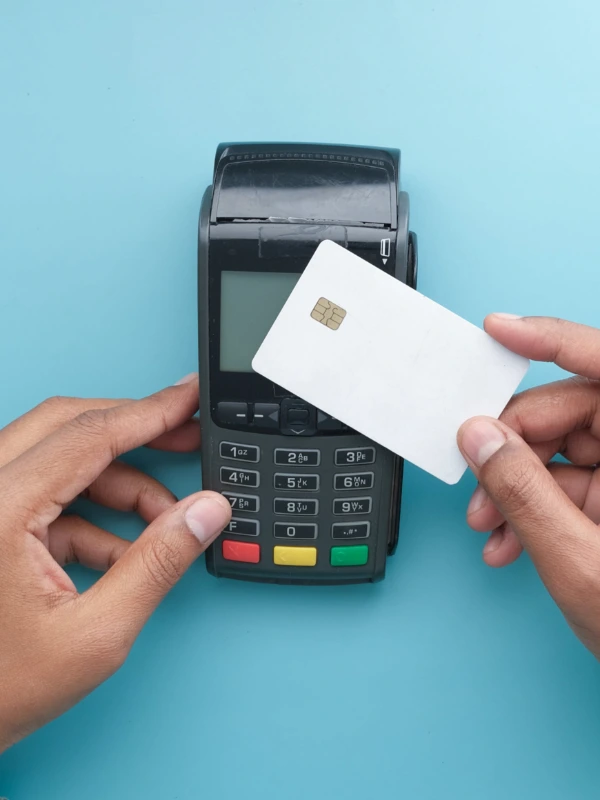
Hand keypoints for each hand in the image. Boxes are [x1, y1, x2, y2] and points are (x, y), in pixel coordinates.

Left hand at [0, 376, 230, 750]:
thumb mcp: (94, 634)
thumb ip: (158, 564)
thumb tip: (204, 512)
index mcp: (0, 510)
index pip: (88, 435)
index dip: (150, 411)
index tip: (188, 398)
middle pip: (69, 427)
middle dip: (136, 430)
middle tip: (185, 435)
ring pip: (60, 459)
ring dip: (118, 482)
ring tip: (163, 520)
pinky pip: (47, 494)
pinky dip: (91, 513)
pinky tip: (121, 552)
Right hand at [458, 315, 599, 657]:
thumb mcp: (579, 562)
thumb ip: (523, 492)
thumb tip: (481, 438)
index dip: (551, 339)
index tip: (500, 331)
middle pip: (574, 414)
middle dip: (514, 449)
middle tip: (477, 484)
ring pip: (566, 452)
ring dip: (517, 488)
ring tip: (489, 528)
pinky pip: (573, 485)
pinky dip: (535, 508)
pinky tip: (510, 540)